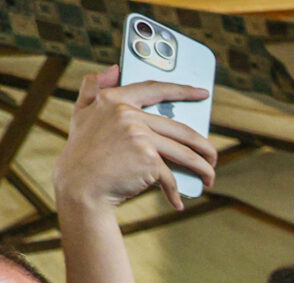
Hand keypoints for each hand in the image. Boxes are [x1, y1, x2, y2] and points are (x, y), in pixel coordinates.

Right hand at [55, 66, 217, 215]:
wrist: (80, 187)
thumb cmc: (81, 153)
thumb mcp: (81, 113)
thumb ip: (93, 87)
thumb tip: (114, 68)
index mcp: (114, 100)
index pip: (155, 89)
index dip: (182, 90)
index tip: (202, 93)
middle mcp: (128, 115)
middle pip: (181, 129)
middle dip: (204, 147)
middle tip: (213, 157)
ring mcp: (140, 137)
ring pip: (185, 153)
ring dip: (203, 168)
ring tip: (209, 178)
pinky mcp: (148, 160)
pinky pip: (171, 176)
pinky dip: (175, 192)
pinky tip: (178, 202)